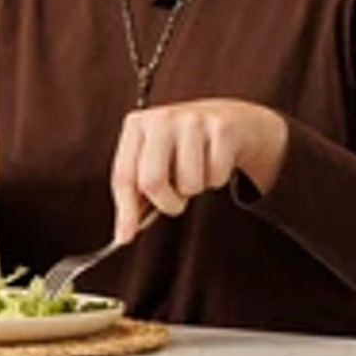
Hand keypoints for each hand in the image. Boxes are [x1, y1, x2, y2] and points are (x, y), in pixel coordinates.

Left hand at [109, 99, 288, 242]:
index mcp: (137, 125)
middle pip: (152, 181)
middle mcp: (162, 118)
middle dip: (166, 203)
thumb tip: (124, 233)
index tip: (125, 237)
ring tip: (195, 171)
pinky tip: (213, 161)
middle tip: (175, 200)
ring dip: (194, 189)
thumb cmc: (184, 146)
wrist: (232, 118)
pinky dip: (216, 179)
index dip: (124, 211)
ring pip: (189, 183)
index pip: (124, 175)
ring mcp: (193, 121)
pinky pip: (216, 176)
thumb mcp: (154, 158)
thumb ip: (136, 192)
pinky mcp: (222, 129)